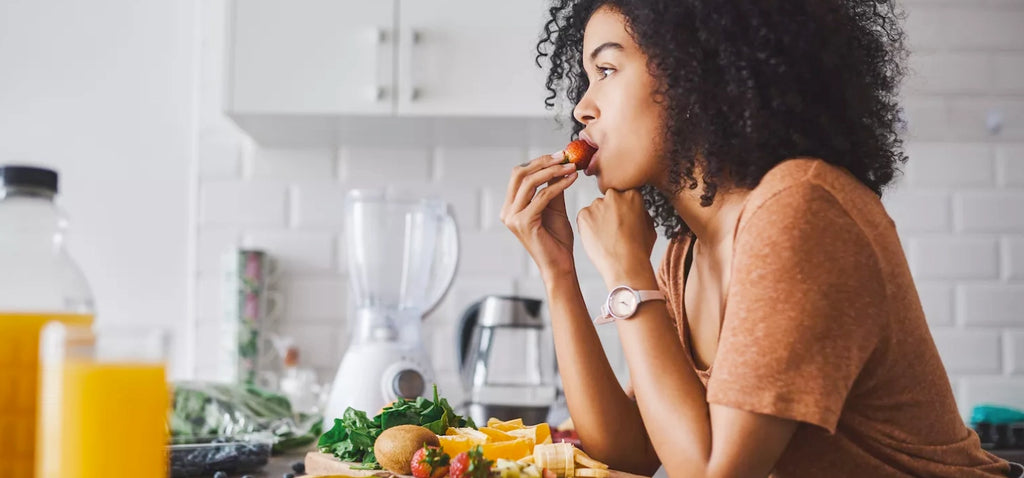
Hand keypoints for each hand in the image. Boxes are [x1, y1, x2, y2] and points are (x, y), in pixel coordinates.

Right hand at [501, 152, 579, 279]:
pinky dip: (558, 185)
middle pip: (519, 174)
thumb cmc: (557, 240)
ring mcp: (513, 217)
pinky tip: (571, 179)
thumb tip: (558, 164)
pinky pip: (542, 196)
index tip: (560, 155)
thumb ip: (552, 188)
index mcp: (511, 207)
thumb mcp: (554, 208)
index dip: (538, 162)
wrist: (560, 265)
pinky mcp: (524, 222)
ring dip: (552, 171)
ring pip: (530, 183)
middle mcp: (508, 211)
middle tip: (564, 156)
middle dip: (543, 162)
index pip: (519, 175)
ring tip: (571, 166)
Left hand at [577, 189, 657, 288]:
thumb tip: (635, 209)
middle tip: (614, 229)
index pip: (625, 195)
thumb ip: (641, 212)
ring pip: (596, 209)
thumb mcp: (649, 227)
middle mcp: (613, 195)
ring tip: (606, 238)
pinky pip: (584, 218)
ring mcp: (597, 204)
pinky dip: (588, 227)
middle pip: (609, 200)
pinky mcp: (583, 214)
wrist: (624, 265)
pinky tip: (597, 239)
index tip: (624, 219)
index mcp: (632, 195)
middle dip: (610, 211)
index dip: (624, 209)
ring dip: (598, 219)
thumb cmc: (639, 250)